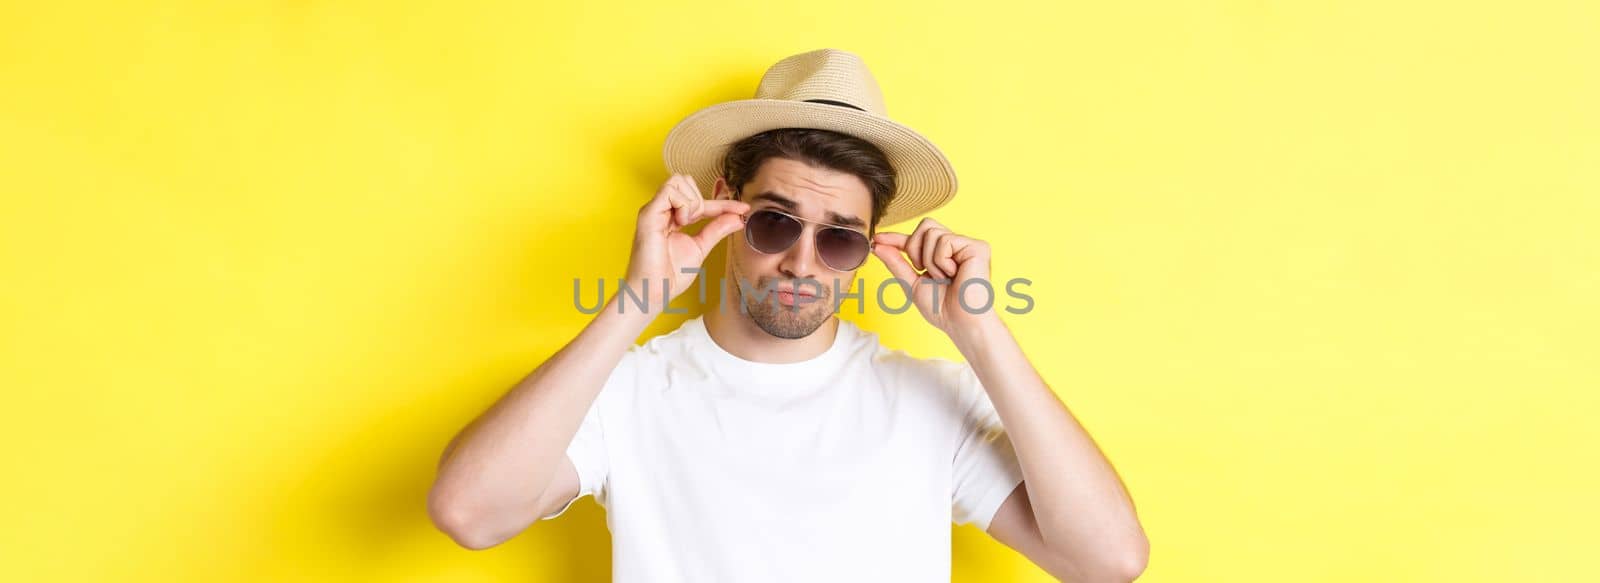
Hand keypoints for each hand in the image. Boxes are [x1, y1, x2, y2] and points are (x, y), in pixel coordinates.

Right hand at [625, 173, 749, 305]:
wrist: (654, 292)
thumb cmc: (670, 275)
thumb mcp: (700, 247)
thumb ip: (717, 230)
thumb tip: (737, 218)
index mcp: (671, 217)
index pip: (699, 200)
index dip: (723, 202)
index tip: (744, 209)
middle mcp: (661, 210)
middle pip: (684, 179)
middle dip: (700, 197)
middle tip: (698, 222)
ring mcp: (653, 211)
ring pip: (677, 180)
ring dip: (692, 201)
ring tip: (687, 224)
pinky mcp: (648, 215)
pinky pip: (669, 191)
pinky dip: (683, 205)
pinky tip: (681, 223)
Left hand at [872, 217, 999, 335]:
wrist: (959, 322)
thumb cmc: (941, 308)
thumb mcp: (911, 283)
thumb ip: (895, 263)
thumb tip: (878, 245)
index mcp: (942, 255)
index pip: (917, 238)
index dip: (896, 237)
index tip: (877, 239)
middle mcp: (956, 247)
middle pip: (925, 225)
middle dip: (914, 249)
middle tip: (922, 271)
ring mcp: (967, 245)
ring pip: (932, 232)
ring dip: (929, 260)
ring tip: (943, 277)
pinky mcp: (977, 247)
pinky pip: (945, 240)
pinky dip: (941, 261)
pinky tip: (953, 274)